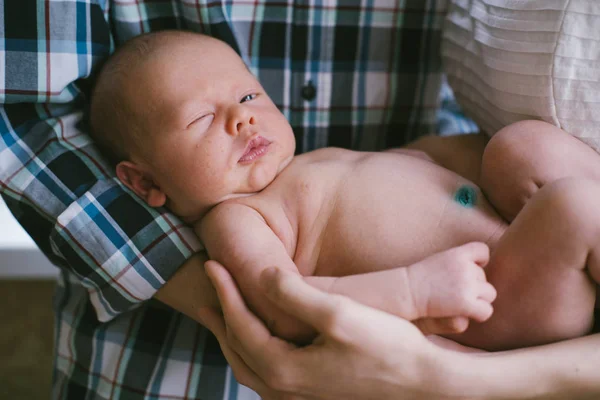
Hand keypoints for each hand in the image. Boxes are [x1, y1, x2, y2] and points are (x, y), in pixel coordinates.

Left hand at [201, 260, 464, 399]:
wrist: (423, 382)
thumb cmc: (387, 346)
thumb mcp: (339, 313)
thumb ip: (295, 294)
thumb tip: (262, 276)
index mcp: (284, 369)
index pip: (239, 326)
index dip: (223, 292)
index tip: (212, 264)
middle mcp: (285, 390)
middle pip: (237, 349)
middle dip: (219, 315)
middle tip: (208, 287)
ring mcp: (298, 397)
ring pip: (250, 365)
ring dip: (233, 335)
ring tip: (223, 312)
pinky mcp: (313, 395)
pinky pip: (268, 373)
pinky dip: (255, 352)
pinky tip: (261, 339)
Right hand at [407, 242, 496, 332]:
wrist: (407, 292)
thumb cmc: (419, 278)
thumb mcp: (439, 260)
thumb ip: (458, 262)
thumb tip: (478, 268)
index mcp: (458, 254)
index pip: (482, 251)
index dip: (480, 261)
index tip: (469, 269)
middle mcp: (466, 268)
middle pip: (484, 278)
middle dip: (474, 286)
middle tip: (453, 292)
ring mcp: (468, 285)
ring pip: (490, 294)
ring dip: (479, 300)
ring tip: (460, 303)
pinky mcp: (466, 303)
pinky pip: (486, 311)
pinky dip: (479, 314)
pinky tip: (465, 313)